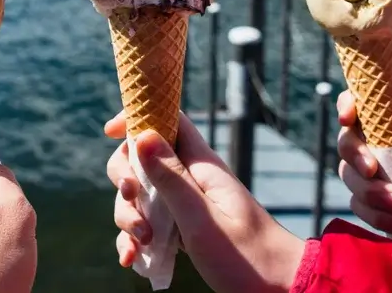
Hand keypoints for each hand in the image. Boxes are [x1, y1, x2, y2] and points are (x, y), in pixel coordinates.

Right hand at [105, 112, 304, 292]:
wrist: (280, 290)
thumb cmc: (248, 256)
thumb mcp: (202, 219)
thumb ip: (171, 178)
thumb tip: (142, 135)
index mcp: (201, 165)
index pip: (168, 119)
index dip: (138, 116)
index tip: (110, 131)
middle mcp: (192, 179)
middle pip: (142, 159)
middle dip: (125, 179)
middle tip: (132, 199)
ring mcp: (186, 205)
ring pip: (141, 196)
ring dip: (129, 216)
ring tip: (143, 243)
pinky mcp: (183, 230)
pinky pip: (149, 224)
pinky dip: (135, 240)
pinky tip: (132, 259)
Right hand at [336, 70, 391, 269]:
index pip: (360, 106)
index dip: (347, 106)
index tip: (349, 116)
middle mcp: (383, 150)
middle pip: (345, 140)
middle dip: (355, 156)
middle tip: (374, 170)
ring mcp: (375, 178)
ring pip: (347, 175)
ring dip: (372, 192)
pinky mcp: (373, 206)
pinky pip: (356, 204)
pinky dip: (377, 214)